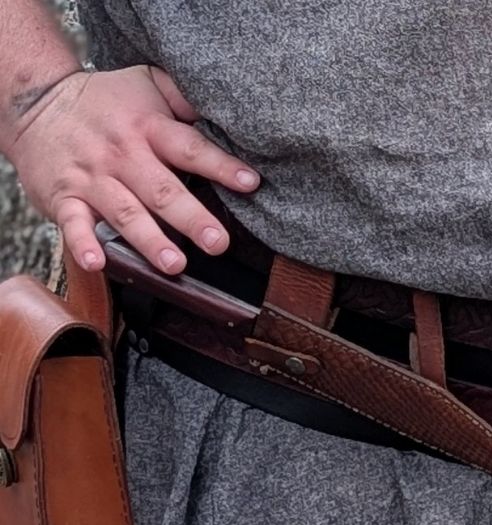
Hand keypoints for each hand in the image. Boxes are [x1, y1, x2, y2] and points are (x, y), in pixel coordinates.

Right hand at [6, 64, 260, 274]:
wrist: (34, 103)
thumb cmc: (108, 103)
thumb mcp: (147, 86)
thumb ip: (185, 100)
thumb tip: (229, 112)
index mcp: (148, 127)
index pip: (189, 148)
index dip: (220, 165)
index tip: (250, 183)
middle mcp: (122, 155)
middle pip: (161, 189)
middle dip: (191, 218)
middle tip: (218, 242)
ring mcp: (92, 178)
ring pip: (125, 212)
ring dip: (149, 240)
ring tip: (174, 264)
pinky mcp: (64, 198)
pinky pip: (74, 224)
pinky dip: (83, 244)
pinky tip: (97, 263)